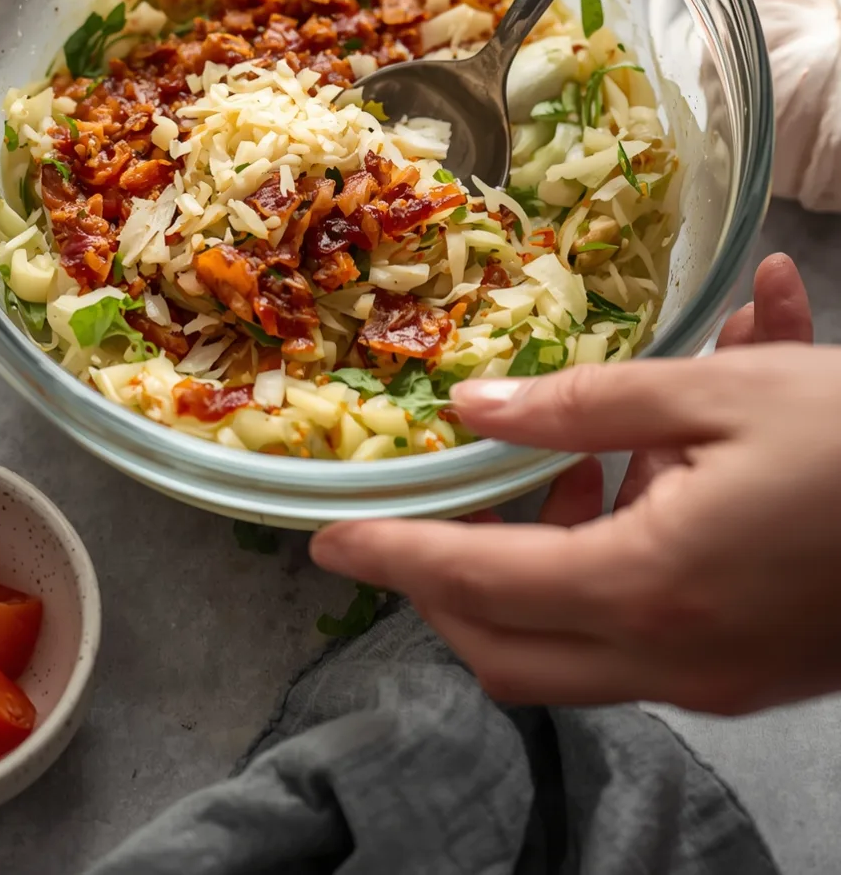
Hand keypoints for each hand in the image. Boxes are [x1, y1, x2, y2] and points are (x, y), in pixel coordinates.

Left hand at [308, 256, 834, 714]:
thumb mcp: (712, 393)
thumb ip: (580, 406)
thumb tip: (476, 410)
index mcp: (646, 585)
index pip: (474, 580)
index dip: (393, 554)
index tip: (326, 537)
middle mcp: (668, 655)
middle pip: (505, 650)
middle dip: (446, 585)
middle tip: (440, 505)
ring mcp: (710, 678)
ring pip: (568, 650)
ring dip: (538, 568)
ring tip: (584, 464)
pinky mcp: (746, 673)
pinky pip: (640, 633)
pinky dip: (611, 572)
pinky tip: (657, 474)